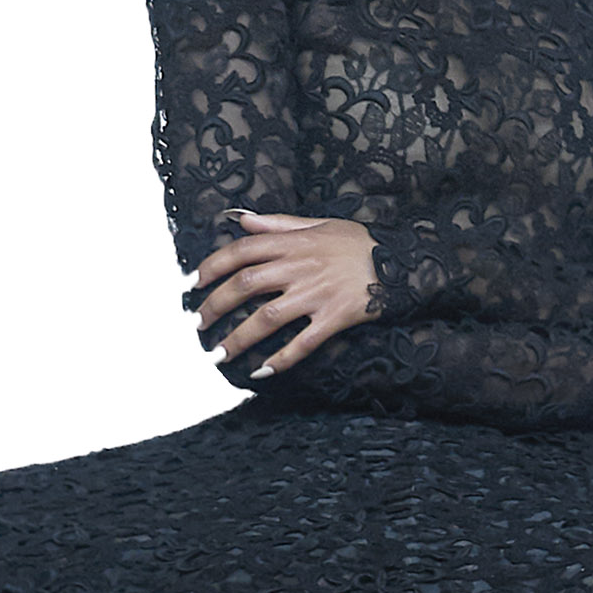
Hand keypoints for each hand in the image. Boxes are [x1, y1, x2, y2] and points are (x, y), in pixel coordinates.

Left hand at [188, 210, 375, 376]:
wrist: (401, 262)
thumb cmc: (358, 244)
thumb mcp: (319, 224)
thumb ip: (279, 223)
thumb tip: (242, 219)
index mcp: (293, 243)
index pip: (241, 251)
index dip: (211, 267)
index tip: (192, 285)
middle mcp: (299, 268)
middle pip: (245, 286)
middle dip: (215, 306)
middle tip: (198, 325)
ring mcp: (316, 294)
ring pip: (266, 318)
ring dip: (238, 339)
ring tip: (218, 355)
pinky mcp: (334, 318)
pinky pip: (302, 343)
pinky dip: (280, 360)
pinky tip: (262, 373)